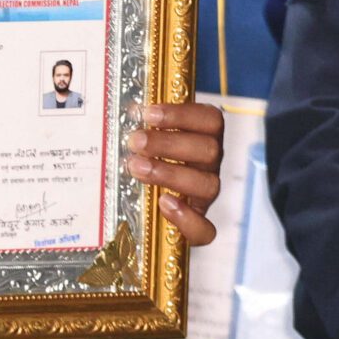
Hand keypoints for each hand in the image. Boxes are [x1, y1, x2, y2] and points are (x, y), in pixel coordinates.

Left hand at [126, 102, 223, 246]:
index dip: (183, 115)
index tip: (148, 113)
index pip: (211, 120)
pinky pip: (206, 229)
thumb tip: (127, 109)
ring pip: (207, 184)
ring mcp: (204, 196)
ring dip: (170, 173)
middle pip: (208, 150)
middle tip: (135, 141)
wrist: (142, 215)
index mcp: (203, 139)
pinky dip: (187, 218)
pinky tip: (163, 204)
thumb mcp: (145, 143)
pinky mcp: (198, 227)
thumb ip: (144, 128)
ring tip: (137, 167)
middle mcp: (209, 166)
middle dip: (169, 143)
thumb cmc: (143, 164)